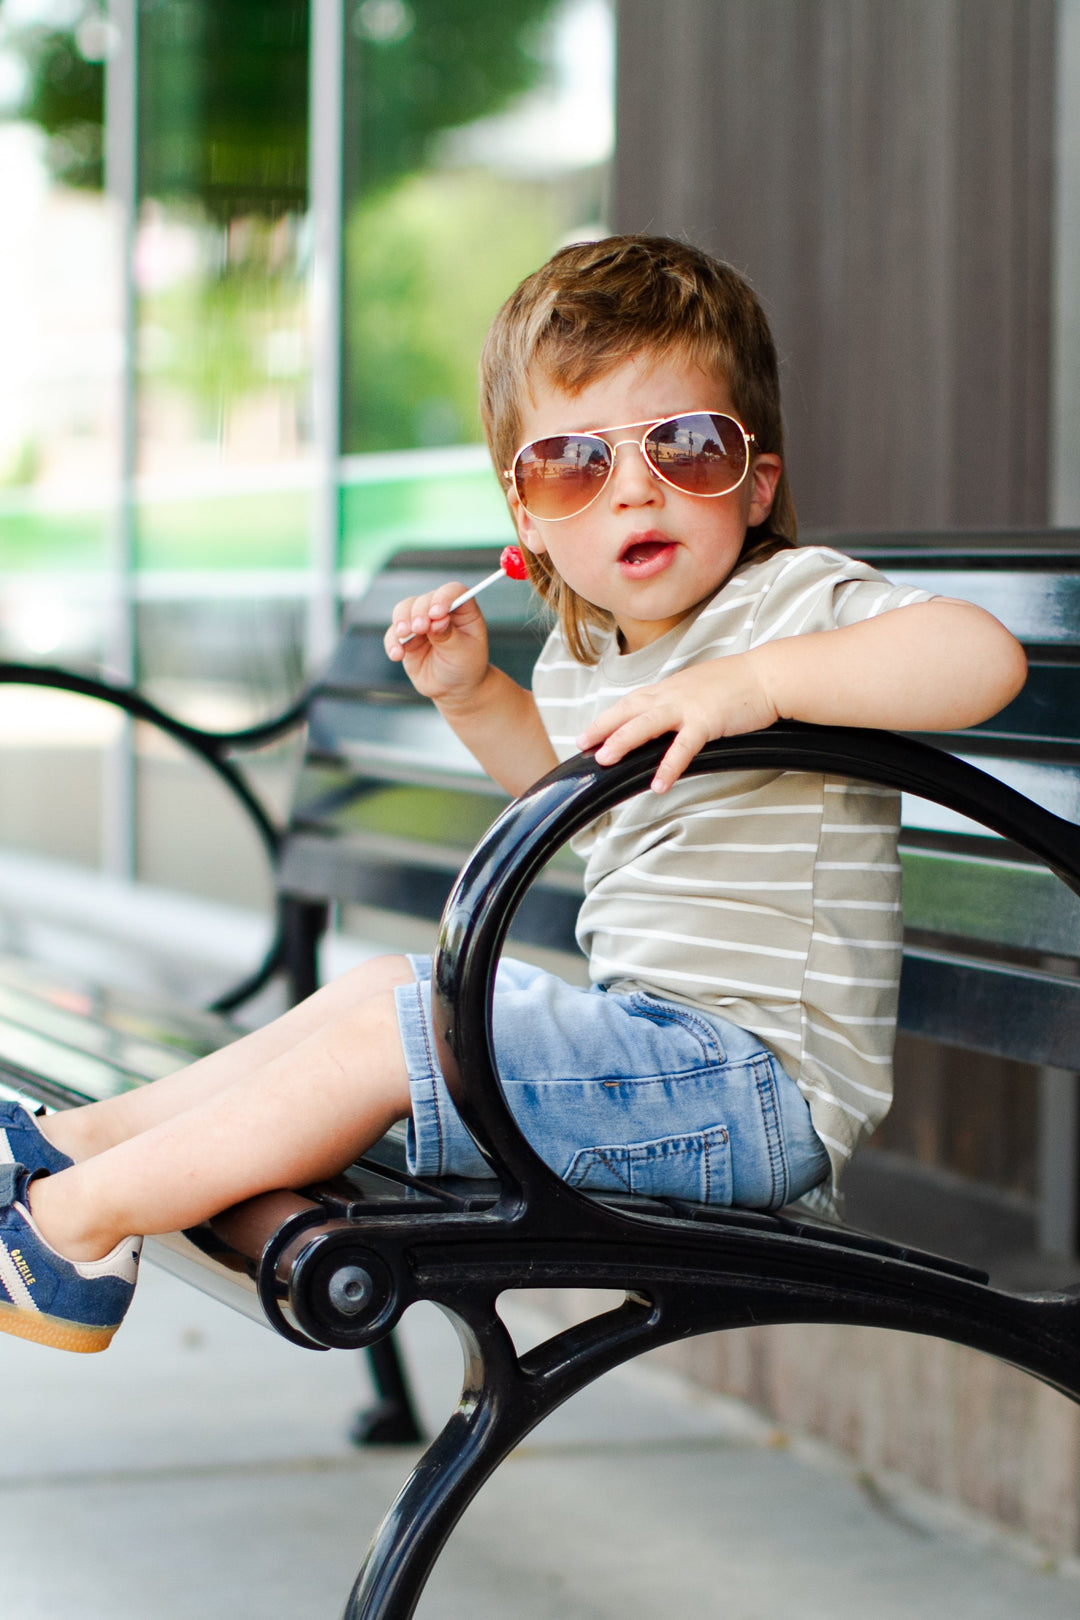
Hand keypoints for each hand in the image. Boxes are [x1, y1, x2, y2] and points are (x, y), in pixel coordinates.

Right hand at [384, 582, 489, 705]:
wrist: (454, 688)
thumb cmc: (465, 666)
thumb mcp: (463, 652)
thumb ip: (448, 635)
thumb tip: (437, 620)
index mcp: (462, 609)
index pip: (453, 592)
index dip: (443, 597)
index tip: (437, 613)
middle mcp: (439, 610)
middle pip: (424, 600)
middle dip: (419, 612)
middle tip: (420, 628)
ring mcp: (420, 622)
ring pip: (404, 610)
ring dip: (401, 621)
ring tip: (404, 636)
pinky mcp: (406, 637)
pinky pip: (393, 634)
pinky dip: (392, 642)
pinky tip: (397, 654)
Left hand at [576, 654, 779, 792]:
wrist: (768, 676)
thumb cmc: (739, 684)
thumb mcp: (700, 689)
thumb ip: (680, 702)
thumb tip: (667, 720)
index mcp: (670, 688)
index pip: (631, 702)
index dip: (607, 717)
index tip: (588, 732)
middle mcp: (673, 694)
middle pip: (629, 710)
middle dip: (602, 727)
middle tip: (581, 744)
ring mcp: (688, 706)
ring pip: (646, 724)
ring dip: (623, 741)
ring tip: (605, 760)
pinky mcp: (707, 721)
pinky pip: (683, 747)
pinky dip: (669, 766)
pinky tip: (659, 785)